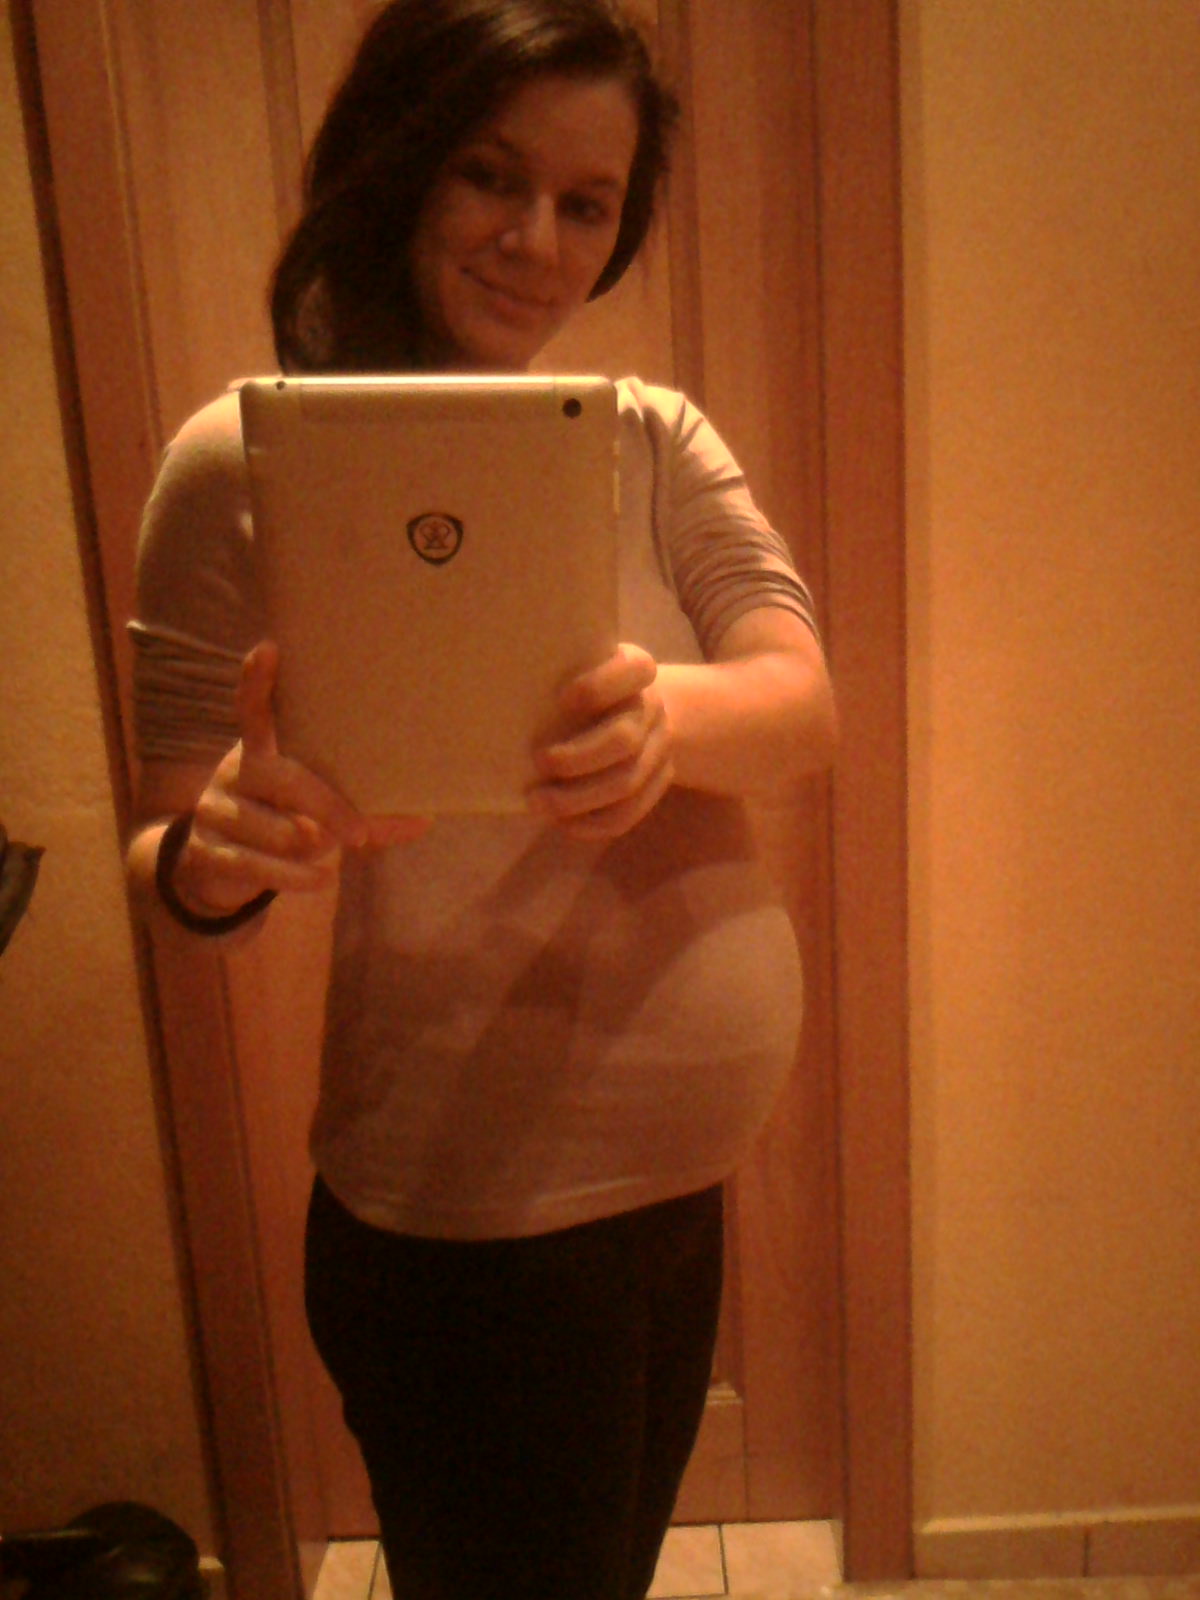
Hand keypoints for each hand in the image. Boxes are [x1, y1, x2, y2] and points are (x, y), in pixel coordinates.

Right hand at [173, 641, 427, 913]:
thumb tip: (426, 819)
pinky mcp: (205, 852)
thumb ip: (364, 814)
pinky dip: (294, 877)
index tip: (268, 649)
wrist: (219, 871)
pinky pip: (257, 865)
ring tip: (325, 857)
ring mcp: (214, 811)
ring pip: (272, 830)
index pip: (253, 710)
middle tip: (357, 835)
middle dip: (324, 806)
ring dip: (308, 849)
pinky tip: (319, 881)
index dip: (258, 682)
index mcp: (260, 752)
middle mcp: (232, 773)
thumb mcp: (319, 815)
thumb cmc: (284, 825)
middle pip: (280, 777)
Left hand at [528, 643, 673, 840]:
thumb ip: (553, 673)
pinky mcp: (658, 782)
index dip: (600, 687)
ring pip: (626, 782)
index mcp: (634, 668)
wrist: (633, 708)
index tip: (560, 700)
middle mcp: (652, 707)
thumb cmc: (584, 683)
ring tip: (538, 802)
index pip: (636, 670)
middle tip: (539, 762)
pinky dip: (594, 823)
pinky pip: (630, 812)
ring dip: (578, 798)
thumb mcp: (575, 666)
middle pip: (625, 738)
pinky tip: (563, 823)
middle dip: (578, 757)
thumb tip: (495, 699)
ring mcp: (660, 748)